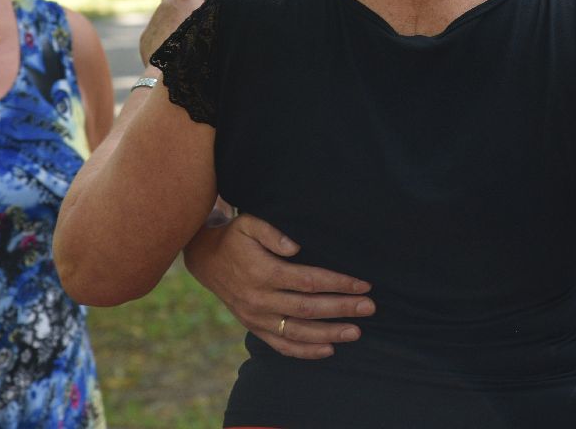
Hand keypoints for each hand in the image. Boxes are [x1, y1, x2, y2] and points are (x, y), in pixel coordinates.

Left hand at [140, 0, 227, 62]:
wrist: (164, 78)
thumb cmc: (196, 53)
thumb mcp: (214, 25)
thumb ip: (218, 10)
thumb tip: (223, 3)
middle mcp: (168, 4)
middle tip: (202, 2)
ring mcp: (155, 19)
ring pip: (167, 7)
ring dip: (177, 12)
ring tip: (189, 28)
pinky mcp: (146, 36)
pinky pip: (159, 26)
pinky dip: (168, 29)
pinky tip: (176, 45)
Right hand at [182, 212, 373, 358]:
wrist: (206, 260)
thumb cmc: (235, 238)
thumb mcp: (248, 223)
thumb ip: (272, 232)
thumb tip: (295, 246)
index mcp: (263, 272)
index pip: (309, 281)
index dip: (338, 283)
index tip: (362, 284)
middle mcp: (260, 299)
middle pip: (309, 308)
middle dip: (342, 308)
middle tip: (370, 307)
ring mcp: (257, 317)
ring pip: (298, 331)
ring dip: (330, 333)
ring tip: (356, 332)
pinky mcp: (254, 327)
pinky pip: (281, 345)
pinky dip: (305, 351)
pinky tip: (329, 349)